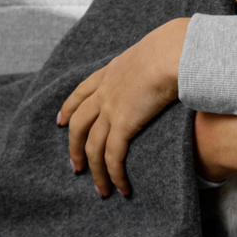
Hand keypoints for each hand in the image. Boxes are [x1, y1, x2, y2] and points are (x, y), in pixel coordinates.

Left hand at [58, 18, 189, 197]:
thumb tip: (169, 63)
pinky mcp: (123, 124)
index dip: (69, 108)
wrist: (174, 51)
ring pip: (92, 146)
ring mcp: (111, 108)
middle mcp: (106, 90)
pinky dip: (114, 175)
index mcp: (112, 70)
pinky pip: (112, 157)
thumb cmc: (175, 46)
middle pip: (79, 123)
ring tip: (99, 189)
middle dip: (74, 147)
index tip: (61, 121)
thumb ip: (154, 60)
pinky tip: (121, 188)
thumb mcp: (155, 49)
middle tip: (75, 166)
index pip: (82, 91)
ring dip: (94, 170)